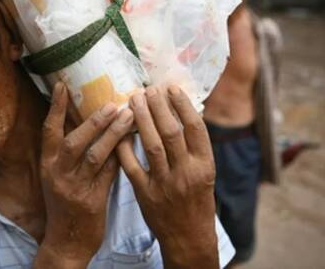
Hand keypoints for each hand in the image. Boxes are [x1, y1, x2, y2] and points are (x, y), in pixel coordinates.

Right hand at [34, 82, 133, 267]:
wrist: (67, 241)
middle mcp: (57, 173)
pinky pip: (109, 173)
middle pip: (72, 141)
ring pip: (95, 156)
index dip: (55, 106)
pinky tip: (134, 142)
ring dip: (113, 135)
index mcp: (47, 164)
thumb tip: (87, 119)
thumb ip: (70, 151)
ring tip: (129, 117)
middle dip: (93, 121)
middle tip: (113, 103)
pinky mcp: (92, 200)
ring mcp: (75, 188)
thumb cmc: (65, 203)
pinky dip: (121, 155)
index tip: (62, 83)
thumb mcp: (58, 176)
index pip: (48, 130)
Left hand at [116, 85, 218, 268]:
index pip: (195, 128)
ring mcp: (165, 184)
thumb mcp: (204, 172)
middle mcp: (186, 173)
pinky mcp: (145, 193)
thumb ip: (194, 146)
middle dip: (157, 106)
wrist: (188, 237)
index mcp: (205, 165)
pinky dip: (124, 145)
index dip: (182, 104)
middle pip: (170, 132)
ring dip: (141, 118)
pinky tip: (119, 128)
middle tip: (148, 89)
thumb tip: (182, 110)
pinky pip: (131, 164)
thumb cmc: (197, 200)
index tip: (171, 87)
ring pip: (150, 144)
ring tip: (134, 99)